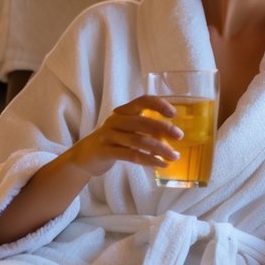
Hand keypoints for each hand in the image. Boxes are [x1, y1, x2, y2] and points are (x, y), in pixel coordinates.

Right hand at [62, 95, 183, 178]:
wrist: (84, 156)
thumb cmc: (113, 141)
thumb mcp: (126, 130)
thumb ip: (144, 128)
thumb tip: (173, 135)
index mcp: (123, 112)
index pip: (142, 100)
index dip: (158, 104)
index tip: (173, 113)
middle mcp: (115, 120)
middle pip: (142, 122)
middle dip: (163, 128)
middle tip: (179, 136)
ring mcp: (109, 136)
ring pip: (138, 141)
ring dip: (159, 149)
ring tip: (174, 156)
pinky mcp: (105, 152)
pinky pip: (131, 155)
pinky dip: (148, 160)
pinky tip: (160, 164)